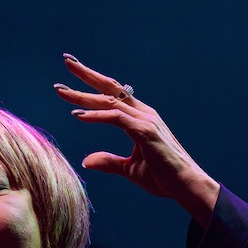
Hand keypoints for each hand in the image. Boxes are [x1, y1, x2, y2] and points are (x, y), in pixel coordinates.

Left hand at [54, 54, 218, 225]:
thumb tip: (86, 161)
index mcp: (140, 117)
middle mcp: (143, 113)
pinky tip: (78, 115)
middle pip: (110, 88)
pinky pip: (116, 118)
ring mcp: (145, 120)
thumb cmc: (164, 178)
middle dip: (87, 74)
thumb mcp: (129, 169)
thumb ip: (109, 162)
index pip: (113, 94)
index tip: (71, 76)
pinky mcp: (145, 132)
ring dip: (83, 95)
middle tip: (67, 60)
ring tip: (61, 90)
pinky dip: (96, 116)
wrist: (187, 187)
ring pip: (109, 101)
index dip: (93, 83)